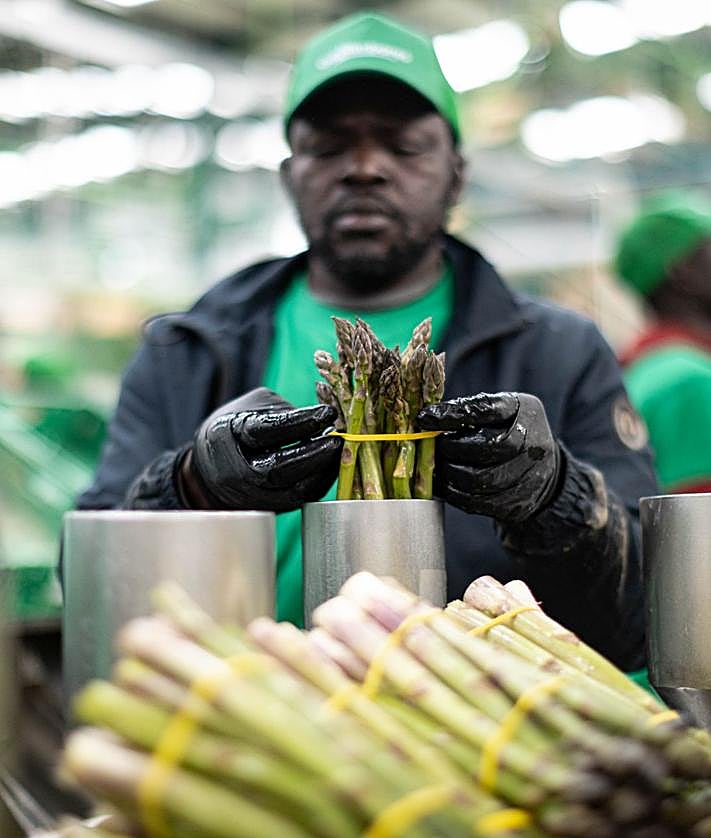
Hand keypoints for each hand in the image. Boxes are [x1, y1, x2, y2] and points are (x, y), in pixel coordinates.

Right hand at [181, 387, 341, 511]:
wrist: (209, 471)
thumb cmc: (236, 430)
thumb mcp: (251, 408)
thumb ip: (282, 410)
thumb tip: (322, 420)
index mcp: (227, 435)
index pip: (266, 430)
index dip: (300, 422)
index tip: (327, 412)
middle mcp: (236, 471)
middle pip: (278, 468)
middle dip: (314, 454)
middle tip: (337, 439)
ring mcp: (250, 495)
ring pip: (292, 491)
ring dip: (322, 471)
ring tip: (340, 451)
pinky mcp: (268, 509)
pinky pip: (299, 500)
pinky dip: (320, 483)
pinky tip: (332, 466)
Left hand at [416, 392, 560, 522]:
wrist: (544, 468)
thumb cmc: (510, 431)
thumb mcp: (501, 410)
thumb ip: (472, 410)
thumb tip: (427, 417)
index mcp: (524, 411)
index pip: (485, 409)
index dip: (452, 414)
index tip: (424, 417)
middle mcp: (533, 443)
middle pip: (484, 446)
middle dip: (450, 447)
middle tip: (433, 445)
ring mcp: (528, 476)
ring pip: (478, 479)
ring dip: (448, 472)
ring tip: (437, 465)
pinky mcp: (516, 503)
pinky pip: (477, 502)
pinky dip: (453, 493)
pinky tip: (443, 484)